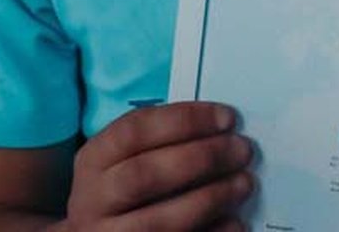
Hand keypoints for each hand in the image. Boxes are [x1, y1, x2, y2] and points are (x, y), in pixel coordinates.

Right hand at [60, 101, 253, 230]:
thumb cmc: (126, 189)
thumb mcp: (127, 158)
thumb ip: (163, 141)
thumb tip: (222, 128)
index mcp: (94, 160)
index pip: (134, 130)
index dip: (184, 120)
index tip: (227, 118)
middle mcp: (93, 200)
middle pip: (145, 175)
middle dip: (202, 158)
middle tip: (243, 149)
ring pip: (159, 220)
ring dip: (210, 198)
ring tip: (245, 183)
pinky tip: (235, 221)